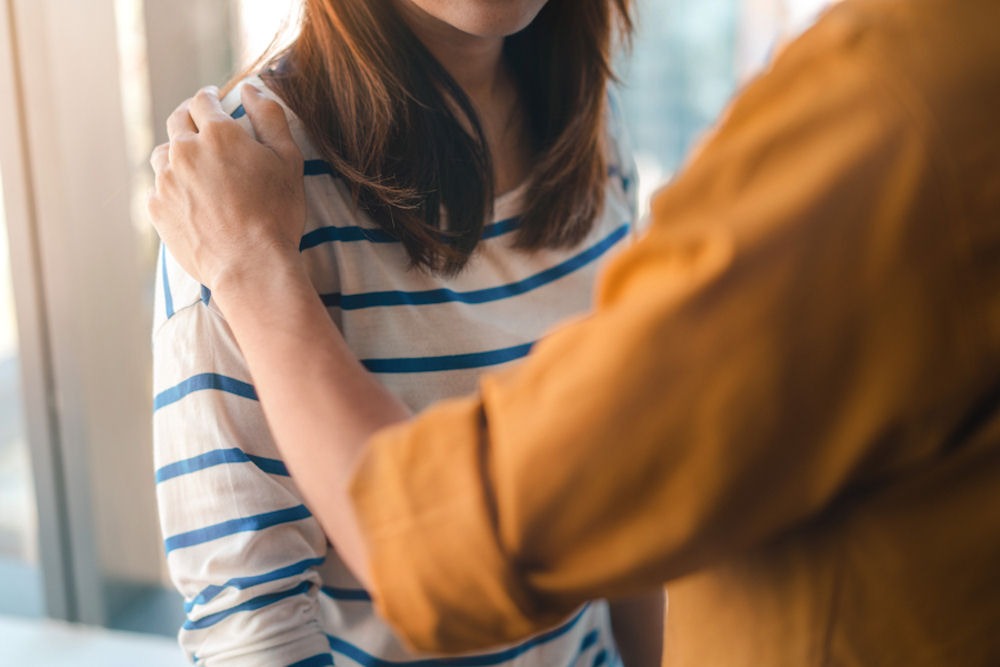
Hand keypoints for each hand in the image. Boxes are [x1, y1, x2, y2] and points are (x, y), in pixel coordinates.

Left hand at [148, 84, 305, 294]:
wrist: (250, 266)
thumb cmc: (276, 214)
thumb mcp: (288, 161)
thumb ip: (270, 117)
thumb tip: (250, 87)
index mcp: (217, 133)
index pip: (203, 99)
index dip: (210, 96)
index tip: (214, 98)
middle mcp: (184, 150)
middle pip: (178, 120)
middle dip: (190, 117)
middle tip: (202, 124)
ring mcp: (166, 180)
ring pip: (164, 153)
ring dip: (178, 152)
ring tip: (194, 165)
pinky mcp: (156, 209)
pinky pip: (159, 187)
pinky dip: (172, 186)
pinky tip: (191, 198)